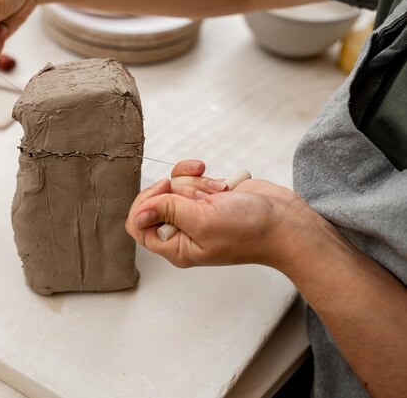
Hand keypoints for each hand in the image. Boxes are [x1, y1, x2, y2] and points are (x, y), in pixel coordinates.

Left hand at [125, 160, 314, 268]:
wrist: (285, 221)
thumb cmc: (249, 230)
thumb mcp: (201, 221)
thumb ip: (167, 212)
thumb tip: (138, 213)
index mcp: (176, 246)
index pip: (139, 225)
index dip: (145, 204)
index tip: (164, 191)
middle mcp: (183, 231)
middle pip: (158, 200)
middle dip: (179, 190)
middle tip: (200, 197)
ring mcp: (196, 213)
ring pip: (176, 186)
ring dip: (198, 183)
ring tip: (221, 195)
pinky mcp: (209, 198)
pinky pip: (192, 179)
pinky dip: (207, 178)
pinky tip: (224, 186)